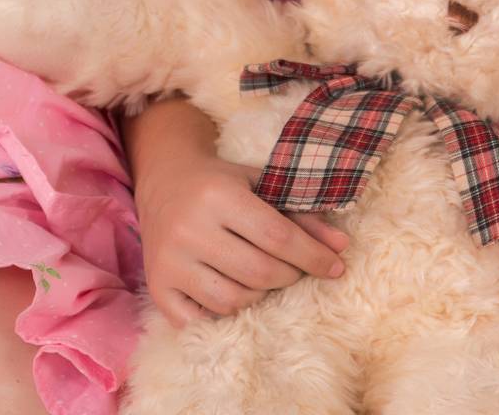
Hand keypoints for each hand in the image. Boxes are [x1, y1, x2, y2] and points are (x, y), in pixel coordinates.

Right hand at [135, 140, 350, 327]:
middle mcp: (190, 229)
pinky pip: (201, 319)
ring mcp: (170, 262)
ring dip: (261, 295)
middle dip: (290, 276)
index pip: (277, 236)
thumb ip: (300, 213)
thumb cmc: (222, 181)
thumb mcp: (261, 184)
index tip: (336, 266)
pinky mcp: (157, 286)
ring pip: (232, 300)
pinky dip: (225, 313)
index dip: (312, 255)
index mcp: (219, 196)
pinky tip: (236, 293)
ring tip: (267, 277)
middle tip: (298, 269)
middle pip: (258, 271)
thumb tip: (341, 246)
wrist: (165, 179)